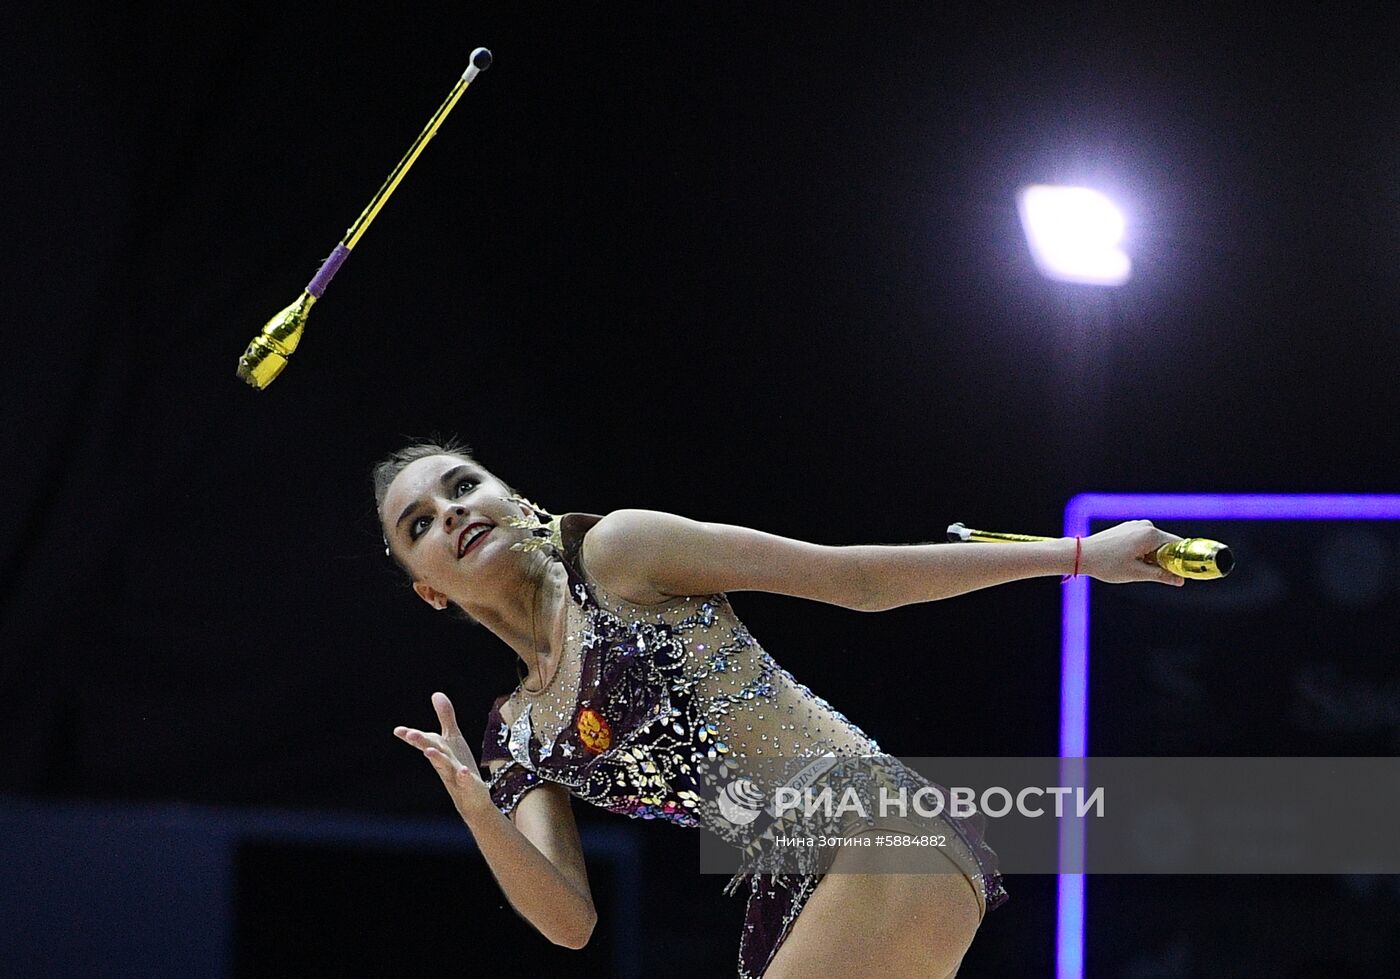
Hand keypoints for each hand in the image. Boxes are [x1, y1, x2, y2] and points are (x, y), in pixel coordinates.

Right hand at [394, 691, 489, 819]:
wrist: (471, 798)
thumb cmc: (458, 766)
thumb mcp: (452, 739)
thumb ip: (445, 717)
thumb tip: (436, 694)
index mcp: (439, 751)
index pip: (424, 741)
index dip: (411, 736)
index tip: (397, 730)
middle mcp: (444, 763)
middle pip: (432, 750)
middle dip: (421, 742)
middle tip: (410, 734)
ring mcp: (455, 775)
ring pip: (445, 765)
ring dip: (437, 757)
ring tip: (429, 751)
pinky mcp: (470, 785)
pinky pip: (466, 780)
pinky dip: (464, 776)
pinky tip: (463, 771)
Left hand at [1078, 520, 1185, 585]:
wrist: (1082, 554)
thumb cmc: (1107, 564)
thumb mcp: (1137, 573)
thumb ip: (1161, 575)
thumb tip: (1180, 580)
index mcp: (1151, 534)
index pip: (1178, 546)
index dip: (1182, 560)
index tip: (1181, 574)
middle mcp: (1145, 526)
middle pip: (1167, 544)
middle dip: (1165, 560)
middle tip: (1155, 575)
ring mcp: (1135, 525)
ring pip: (1155, 543)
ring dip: (1152, 557)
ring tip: (1136, 567)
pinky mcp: (1127, 528)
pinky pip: (1144, 540)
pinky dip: (1143, 551)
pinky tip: (1130, 561)